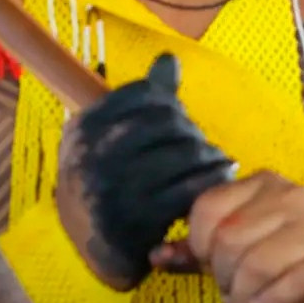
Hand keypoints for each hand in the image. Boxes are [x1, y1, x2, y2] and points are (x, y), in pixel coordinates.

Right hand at [55, 54, 235, 289]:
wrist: (93, 244)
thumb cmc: (110, 178)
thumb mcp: (111, 137)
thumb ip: (143, 99)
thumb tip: (169, 58)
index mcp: (82, 129)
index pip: (143, 94)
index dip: (170, 103)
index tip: (176, 119)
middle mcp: (91, 157)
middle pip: (168, 121)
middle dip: (191, 131)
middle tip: (200, 144)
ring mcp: (112, 191)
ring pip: (184, 153)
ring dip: (209, 155)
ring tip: (218, 160)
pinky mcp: (137, 221)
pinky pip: (190, 190)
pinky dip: (212, 180)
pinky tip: (220, 176)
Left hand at [171, 172, 303, 302]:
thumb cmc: (282, 260)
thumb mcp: (237, 250)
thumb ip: (199, 251)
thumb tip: (157, 255)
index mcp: (264, 183)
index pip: (209, 208)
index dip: (198, 245)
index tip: (209, 265)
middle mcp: (293, 195)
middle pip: (230, 238)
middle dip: (223, 276)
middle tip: (231, 293)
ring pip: (257, 263)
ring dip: (243, 296)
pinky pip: (292, 281)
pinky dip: (269, 302)